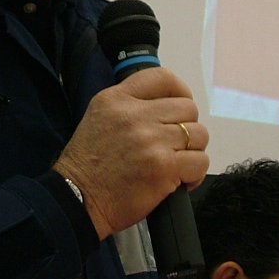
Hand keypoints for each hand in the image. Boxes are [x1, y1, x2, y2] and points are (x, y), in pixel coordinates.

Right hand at [53, 67, 208, 239]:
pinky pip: (200, 161)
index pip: (163, 78)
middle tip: (173, 144)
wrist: (78, 200)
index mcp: (117, 99)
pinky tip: (180, 180)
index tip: (179, 108)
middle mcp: (135, 115)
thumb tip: (166, 105)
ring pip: (198, 134)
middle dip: (186, 127)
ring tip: (176, 163)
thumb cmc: (89, 165)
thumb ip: (129, 105)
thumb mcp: (99, 117)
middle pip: (188, 108)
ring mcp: (151, 141)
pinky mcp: (164, 167)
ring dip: (192, 150)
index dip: (180, 91)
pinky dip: (194, 173)